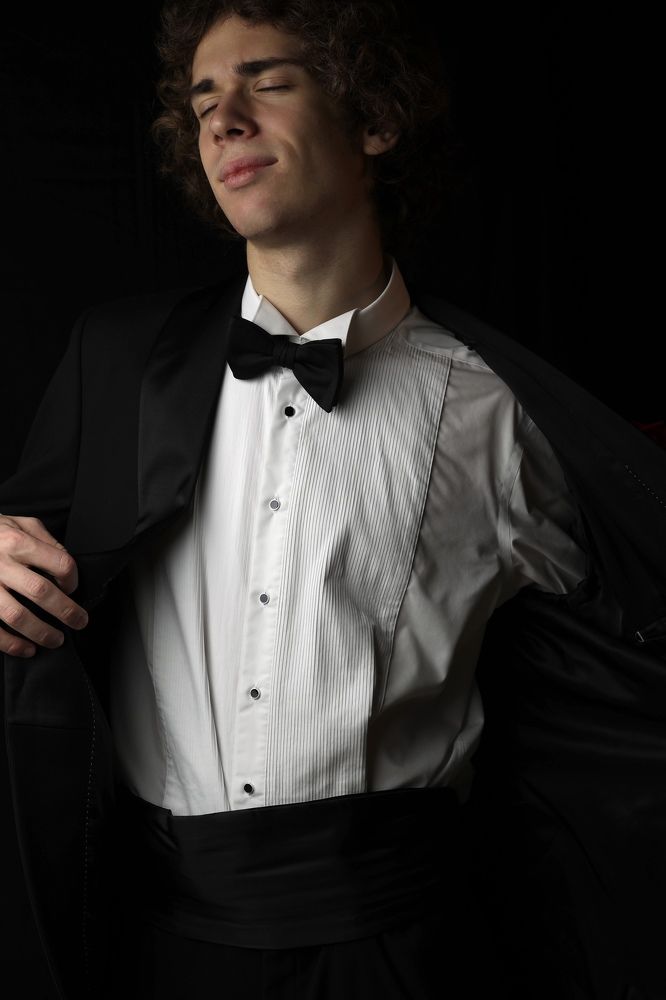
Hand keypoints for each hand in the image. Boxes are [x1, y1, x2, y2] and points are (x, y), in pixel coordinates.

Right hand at [0, 515, 87, 657]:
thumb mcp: (19, 523)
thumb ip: (44, 539)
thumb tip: (65, 560)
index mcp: (16, 542)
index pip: (59, 563)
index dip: (72, 579)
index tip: (72, 588)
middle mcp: (0, 564)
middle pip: (41, 591)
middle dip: (66, 611)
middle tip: (80, 622)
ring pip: (17, 615)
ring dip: (41, 632)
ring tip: (56, 640)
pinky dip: (11, 644)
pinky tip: (26, 649)